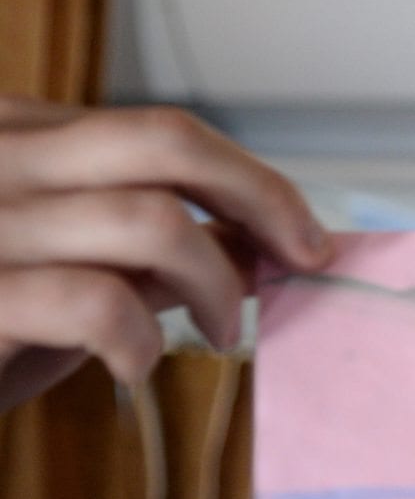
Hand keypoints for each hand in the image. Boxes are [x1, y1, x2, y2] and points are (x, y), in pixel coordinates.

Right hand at [0, 97, 330, 408]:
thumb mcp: (62, 266)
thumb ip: (144, 243)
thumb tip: (263, 238)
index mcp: (15, 134)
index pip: (163, 132)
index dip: (252, 181)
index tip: (302, 235)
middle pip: (167, 141)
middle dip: (260, 199)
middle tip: (298, 264)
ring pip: (150, 220)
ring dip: (216, 284)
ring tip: (222, 333)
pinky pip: (97, 302)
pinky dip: (142, 339)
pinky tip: (136, 366)